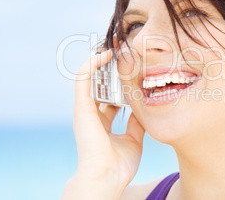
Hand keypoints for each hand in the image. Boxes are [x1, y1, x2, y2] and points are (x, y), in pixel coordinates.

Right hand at [62, 48, 144, 198]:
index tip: (130, 70)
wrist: (107, 177)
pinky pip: (83, 80)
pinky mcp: (81, 108)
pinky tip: (103, 55)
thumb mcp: (134, 139)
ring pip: (90, 79)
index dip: (118, 83)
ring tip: (114, 47)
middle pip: (100, 85)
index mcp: (102, 122)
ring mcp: (85, 110)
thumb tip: (142, 112)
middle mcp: (92, 114)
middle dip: (110, 69)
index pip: (109, 96)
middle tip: (122, 52)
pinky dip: (92, 65)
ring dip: (100, 62)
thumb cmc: (119, 164)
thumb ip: (136, 124)